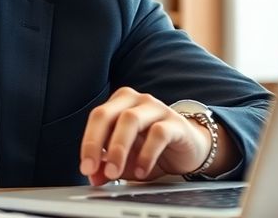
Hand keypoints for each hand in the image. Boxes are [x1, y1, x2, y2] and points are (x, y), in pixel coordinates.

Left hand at [79, 87, 212, 185]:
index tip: (86, 167)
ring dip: (118, 148)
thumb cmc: (153, 148)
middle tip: (95, 169)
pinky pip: (159, 133)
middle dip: (96, 143)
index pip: (97, 118)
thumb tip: (93, 176)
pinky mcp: (176, 123)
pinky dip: (147, 154)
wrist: (190, 148)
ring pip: (131, 120)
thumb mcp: (126, 160)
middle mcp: (136, 101)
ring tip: (115, 173)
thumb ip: (107, 166)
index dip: (88, 143)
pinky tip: (142, 171)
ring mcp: (156, 108)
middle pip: (107, 114)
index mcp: (119, 104)